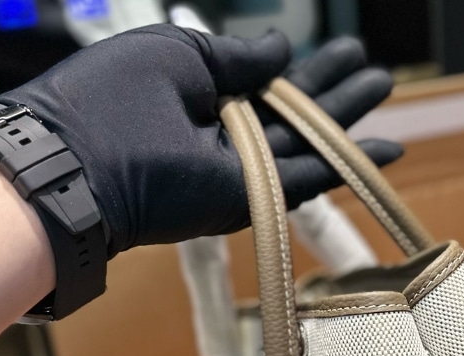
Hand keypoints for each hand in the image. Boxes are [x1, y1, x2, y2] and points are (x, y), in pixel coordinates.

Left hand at [0, 28, 400, 256]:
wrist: (80, 163)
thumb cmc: (111, 99)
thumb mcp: (179, 53)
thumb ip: (237, 57)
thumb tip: (282, 49)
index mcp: (205, 97)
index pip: (268, 84)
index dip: (307, 69)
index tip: (344, 51)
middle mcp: (227, 137)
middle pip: (295, 114)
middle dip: (336, 92)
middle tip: (376, 73)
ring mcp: (242, 171)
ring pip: (310, 143)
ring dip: (349, 118)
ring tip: (383, 90)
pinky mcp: (253, 198)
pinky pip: (310, 178)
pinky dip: (348, 163)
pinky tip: (383, 148)